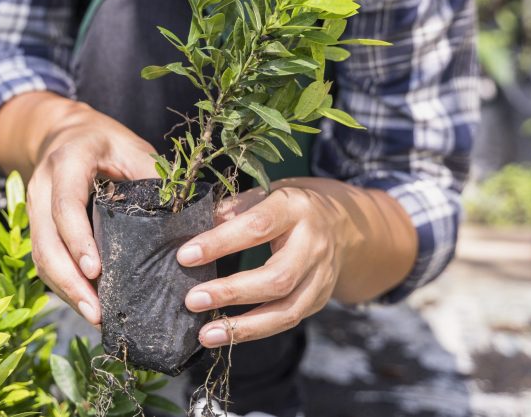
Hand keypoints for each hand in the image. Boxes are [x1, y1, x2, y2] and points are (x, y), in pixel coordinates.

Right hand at [21, 97, 157, 326]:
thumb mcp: (134, 148)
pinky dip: (64, 285)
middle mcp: (42, 186)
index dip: (78, 240)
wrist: (67, 133)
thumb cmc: (108, 142)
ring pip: (41, 257)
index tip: (96, 271)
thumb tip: (188, 220)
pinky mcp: (37, 227)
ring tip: (95, 317)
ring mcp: (34, 208)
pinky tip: (87, 304)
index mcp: (67, 162)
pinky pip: (44, 261)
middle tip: (97, 311)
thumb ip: (153, 178)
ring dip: (66, 290)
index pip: (65, 205)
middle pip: (46, 241)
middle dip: (69, 280)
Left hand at [175, 179, 351, 347]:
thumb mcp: (266, 193)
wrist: (345, 224)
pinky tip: (227, 335)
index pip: (257, 227)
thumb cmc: (290, 206)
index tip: (185, 256)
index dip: (220, 243)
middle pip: (277, 278)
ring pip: (286, 310)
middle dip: (231, 292)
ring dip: (243, 327)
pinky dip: (255, 331)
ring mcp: (321, 276)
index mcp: (295, 208)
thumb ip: (232, 210)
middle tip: (193, 300)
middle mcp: (313, 244)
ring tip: (206, 334)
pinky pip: (286, 320)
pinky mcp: (319, 299)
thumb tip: (192, 231)